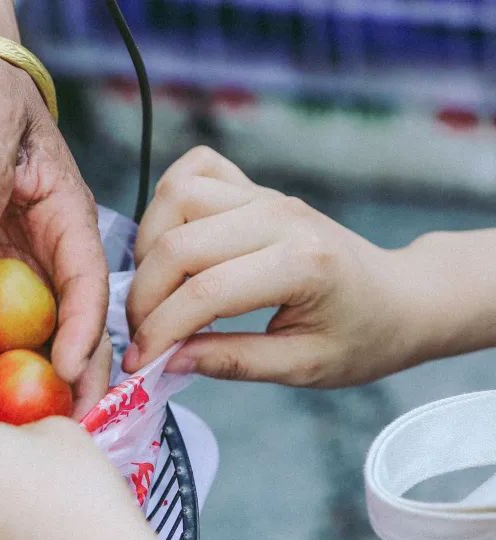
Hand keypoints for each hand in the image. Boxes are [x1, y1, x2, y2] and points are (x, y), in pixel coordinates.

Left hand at [0, 55, 109, 414]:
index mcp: (66, 220)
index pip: (87, 284)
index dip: (86, 328)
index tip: (75, 367)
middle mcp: (41, 258)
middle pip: (66, 326)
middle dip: (72, 374)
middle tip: (67, 424)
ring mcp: (3, 276)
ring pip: (24, 339)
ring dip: (26, 382)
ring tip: (20, 431)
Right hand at [123, 146, 432, 386]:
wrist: (401, 297)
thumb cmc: (362, 338)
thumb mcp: (305, 367)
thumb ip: (234, 362)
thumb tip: (167, 360)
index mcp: (302, 265)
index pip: (206, 292)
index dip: (161, 331)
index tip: (141, 363)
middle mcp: (280, 218)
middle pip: (178, 244)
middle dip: (145, 296)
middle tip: (142, 335)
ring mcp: (266, 196)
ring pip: (176, 198)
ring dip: (149, 247)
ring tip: (157, 290)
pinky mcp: (256, 189)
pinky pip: (196, 170)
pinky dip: (169, 201)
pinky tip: (171, 242)